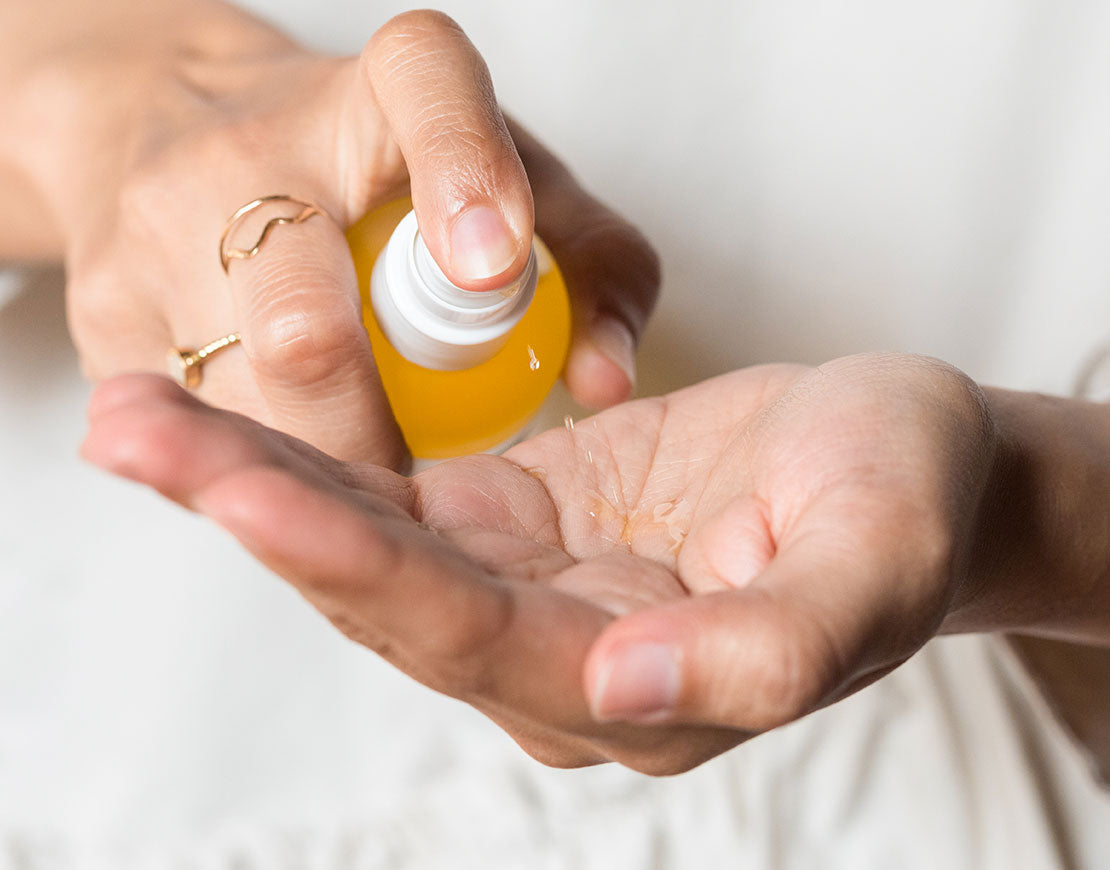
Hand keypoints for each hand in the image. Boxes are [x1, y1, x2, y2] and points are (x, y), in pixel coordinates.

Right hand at [3, 2, 657, 463]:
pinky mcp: (105, 311)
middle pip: (303, 323)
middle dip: (373, 432)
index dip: (464, 172)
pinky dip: (261, 459)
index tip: (493, 266)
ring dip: (315, 461)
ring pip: (239, 399)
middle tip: (425, 472)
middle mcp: (251, 146)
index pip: (425, 88)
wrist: (175, 134)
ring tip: (364, 466)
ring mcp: (157, 230)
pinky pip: (196, 425)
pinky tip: (296, 450)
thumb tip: (606, 381)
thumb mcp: (503, 188)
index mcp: (379, 90)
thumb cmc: (375, 178)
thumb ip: (591, 267)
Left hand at [86, 353, 1068, 773]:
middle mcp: (556, 660)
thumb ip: (770, 647)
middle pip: (377, 593)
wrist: (901, 458)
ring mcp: (525, 594)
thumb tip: (626, 691)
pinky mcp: (515, 526)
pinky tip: (229, 420)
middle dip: (249, 510)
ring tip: (138, 415)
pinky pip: (392, 499)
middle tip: (129, 426)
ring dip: (251, 479)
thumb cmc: (905, 499)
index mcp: (637, 691)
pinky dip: (308, 458)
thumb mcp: (879, 562)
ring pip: (364, 546)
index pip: (465, 635)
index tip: (244, 488)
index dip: (353, 564)